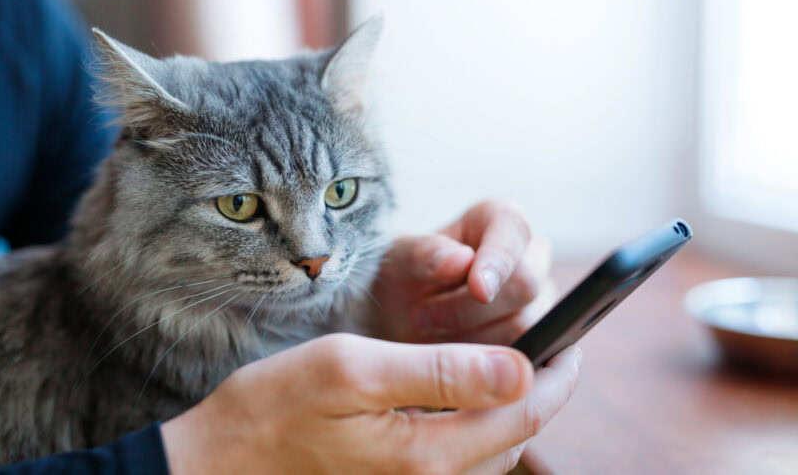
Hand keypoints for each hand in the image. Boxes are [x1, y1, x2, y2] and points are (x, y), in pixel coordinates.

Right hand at [162, 334, 580, 474]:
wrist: (226, 464)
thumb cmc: (278, 406)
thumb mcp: (354, 370)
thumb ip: (440, 371)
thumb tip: (519, 367)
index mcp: (428, 454)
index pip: (524, 412)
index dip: (558, 373)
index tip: (573, 337)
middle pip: (515, 435)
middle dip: (541, 389)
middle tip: (551, 344)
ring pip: (492, 451)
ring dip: (511, 409)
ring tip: (513, 366)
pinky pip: (460, 460)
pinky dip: (478, 426)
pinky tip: (464, 397)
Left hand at [371, 200, 555, 343]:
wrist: (396, 322)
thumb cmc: (401, 279)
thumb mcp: (397, 261)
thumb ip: (424, 254)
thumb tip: (463, 261)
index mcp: (498, 220)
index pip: (514, 230)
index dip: (499, 260)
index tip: (478, 289)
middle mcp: (528, 257)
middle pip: (525, 284)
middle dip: (470, 308)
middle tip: (421, 315)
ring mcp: (538, 301)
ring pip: (526, 327)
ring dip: (470, 339)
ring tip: (429, 330)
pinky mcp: (538, 339)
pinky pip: (523, 358)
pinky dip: (483, 364)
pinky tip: (451, 357)